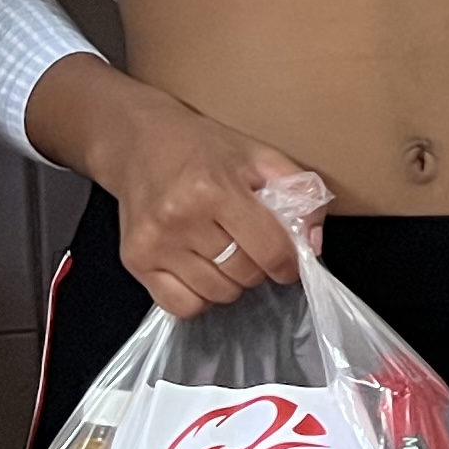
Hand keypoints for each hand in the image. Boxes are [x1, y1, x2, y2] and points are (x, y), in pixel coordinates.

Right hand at [86, 80, 314, 321]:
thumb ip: (297, 192)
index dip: (288, 263)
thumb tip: (313, 243)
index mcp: (215, 189)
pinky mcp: (135, 260)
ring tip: (223, 253)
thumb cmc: (202, 148)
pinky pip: (182, 306)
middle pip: (244, 274)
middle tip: (249, 246)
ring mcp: (155, 243)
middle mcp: (181, 219)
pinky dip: (199, 297)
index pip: (270, 251)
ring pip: (217, 294)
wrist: (138, 141)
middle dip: (258, 267)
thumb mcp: (257, 155)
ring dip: (230, 282)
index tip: (287, 261)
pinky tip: (200, 271)